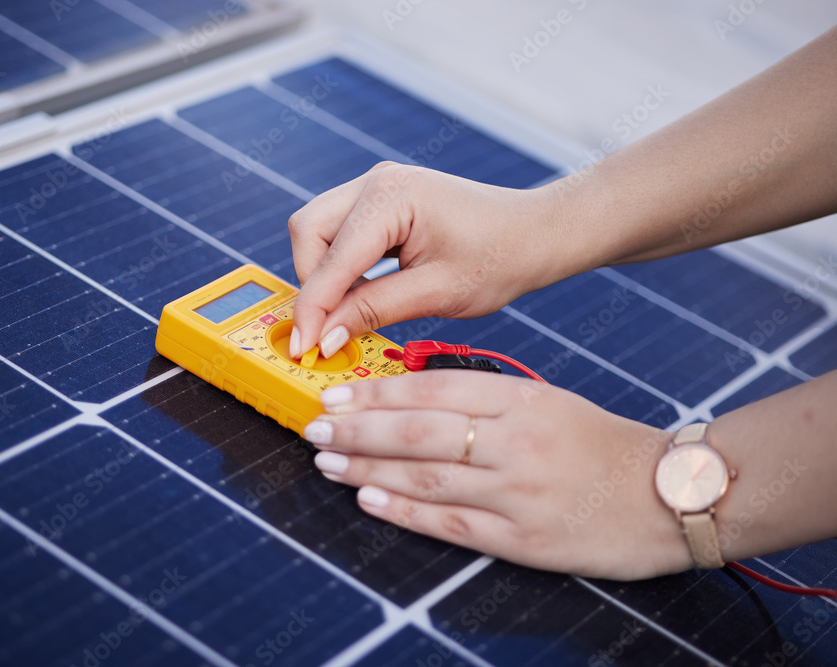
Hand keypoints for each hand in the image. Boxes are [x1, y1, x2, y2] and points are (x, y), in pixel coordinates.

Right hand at [287, 162, 571, 357]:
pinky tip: (360, 294)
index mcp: (391, 197)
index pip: (331, 260)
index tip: (304, 348)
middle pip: (308, 231)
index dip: (313, 309)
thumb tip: (325, 337)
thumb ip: (372, 311)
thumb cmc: (499, 258)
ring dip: (322, 274)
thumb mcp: (436, 294)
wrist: (533, 234)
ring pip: (316, 230)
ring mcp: (376, 187)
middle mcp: (376, 182)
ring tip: (349, 313)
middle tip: (325, 330)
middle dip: (310, 283)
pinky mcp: (380, 200)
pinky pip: (338, 231)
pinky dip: (338, 265)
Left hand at [302, 370, 689, 579]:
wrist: (669, 495)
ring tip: (328, 461)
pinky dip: (404, 512)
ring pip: (426, 477)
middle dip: (358, 429)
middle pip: (419, 432)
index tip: (338, 393)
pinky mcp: (522, 539)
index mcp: (522, 400)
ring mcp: (517, 492)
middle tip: (316, 426)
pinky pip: (451, 523)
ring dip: (367, 469)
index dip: (378, 393)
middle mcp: (515, 442)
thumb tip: (412, 398)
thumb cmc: (601, 445)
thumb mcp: (547, 402)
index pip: (434, 389)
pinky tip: (369, 500)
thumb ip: (486, 400)